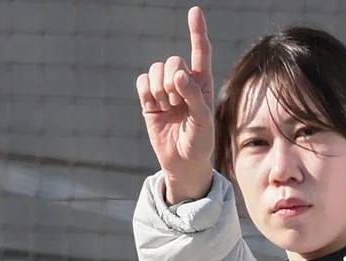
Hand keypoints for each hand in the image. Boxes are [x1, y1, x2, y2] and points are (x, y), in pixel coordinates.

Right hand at [134, 6, 214, 203]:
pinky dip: (147, 93)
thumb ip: (194, 96)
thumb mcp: (203, 120)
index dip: (197, 32)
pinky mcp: (148, 98)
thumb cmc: (200, 141)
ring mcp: (165, 89)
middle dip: (173, 81)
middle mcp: (184, 82)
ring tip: (169, 108)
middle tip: (178, 103)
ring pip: (155, 70)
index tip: (195, 11)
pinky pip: (142, 82)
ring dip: (161, 89)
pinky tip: (156, 107)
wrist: (182, 161)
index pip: (200, 52)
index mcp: (203, 84)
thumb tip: (179, 74)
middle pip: (172, 60)